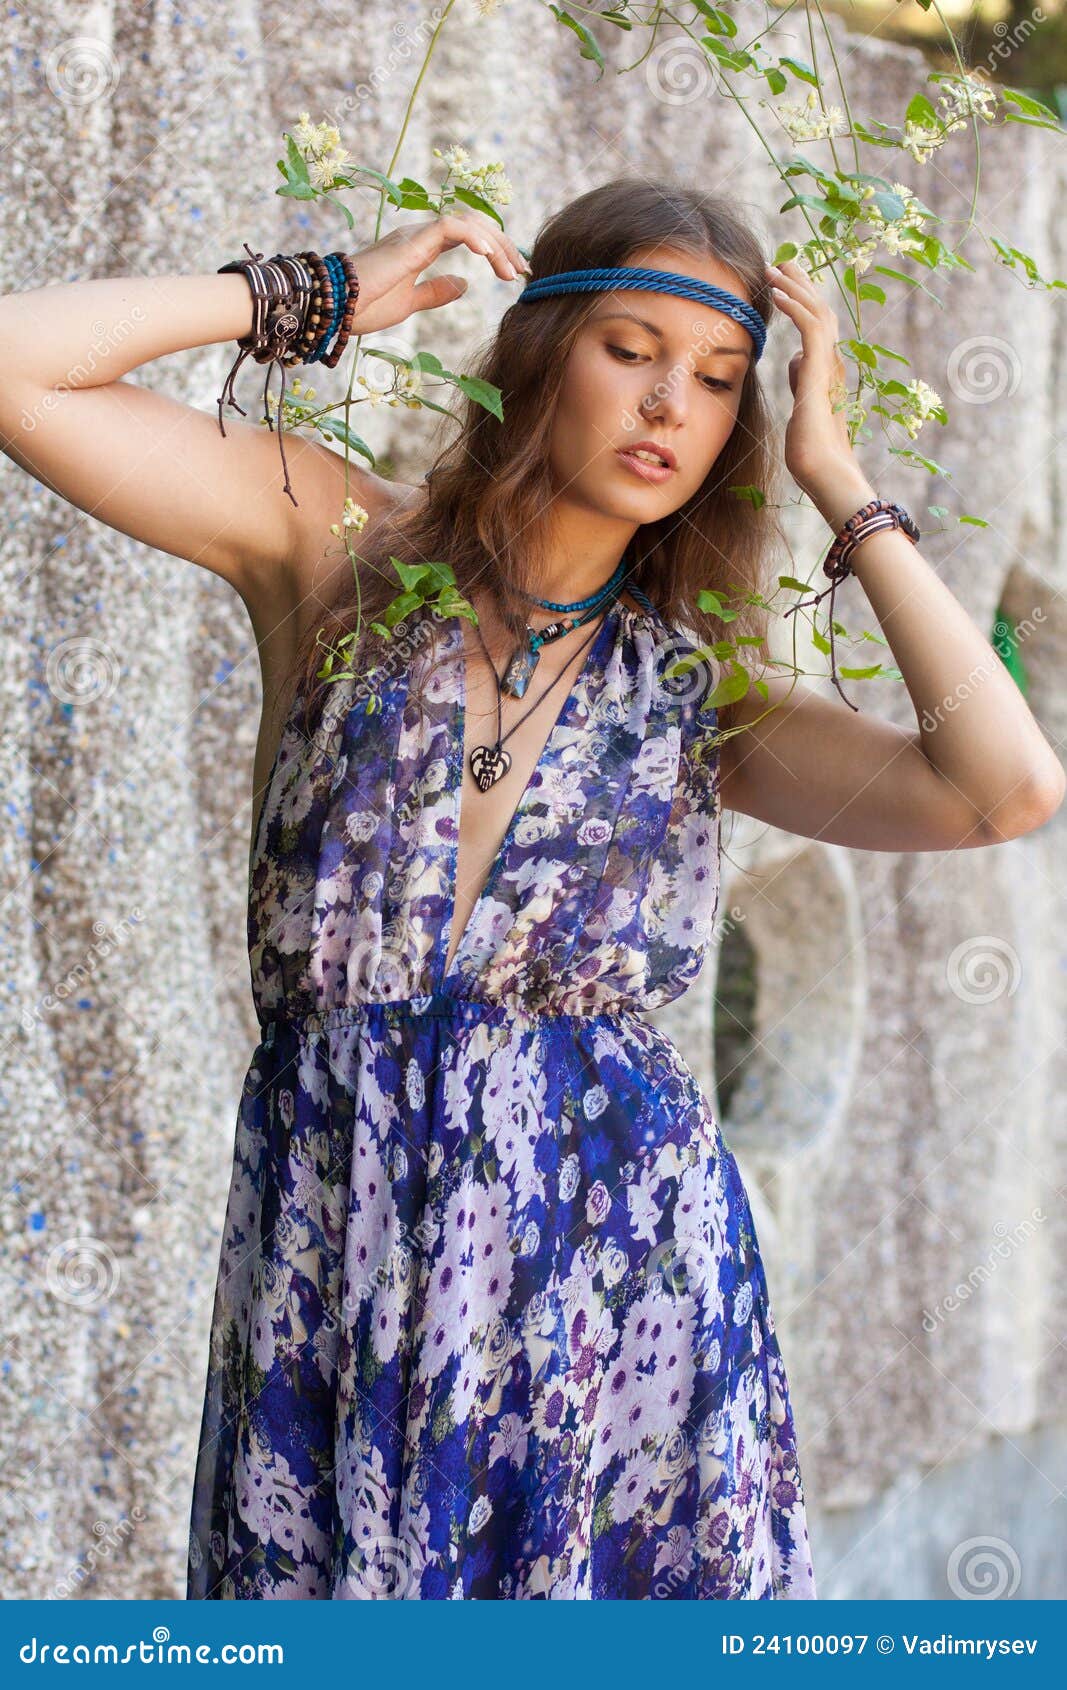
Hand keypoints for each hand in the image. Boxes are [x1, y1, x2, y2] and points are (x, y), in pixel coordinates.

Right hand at [344, 209, 529, 334]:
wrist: (333, 309)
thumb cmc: (362, 307)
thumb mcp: (409, 303)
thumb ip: (436, 291)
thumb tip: (464, 284)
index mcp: (420, 247)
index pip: (467, 237)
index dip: (494, 251)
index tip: (515, 274)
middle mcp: (420, 235)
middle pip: (473, 226)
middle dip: (503, 246)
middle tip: (524, 271)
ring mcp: (414, 235)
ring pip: (466, 223)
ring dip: (495, 245)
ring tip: (512, 271)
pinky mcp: (410, 243)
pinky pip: (450, 227)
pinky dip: (474, 239)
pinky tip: (490, 257)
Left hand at [767, 258, 874, 530]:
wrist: (825, 473)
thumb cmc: (812, 452)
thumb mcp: (802, 408)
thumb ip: (801, 382)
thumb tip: (794, 360)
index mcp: (827, 370)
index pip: (817, 326)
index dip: (802, 301)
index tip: (784, 283)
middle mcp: (832, 363)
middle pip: (820, 310)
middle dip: (801, 283)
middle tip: (782, 261)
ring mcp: (828, 366)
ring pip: (817, 312)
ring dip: (795, 286)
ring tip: (774, 267)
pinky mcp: (820, 372)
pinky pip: (809, 328)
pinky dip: (794, 306)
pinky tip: (776, 292)